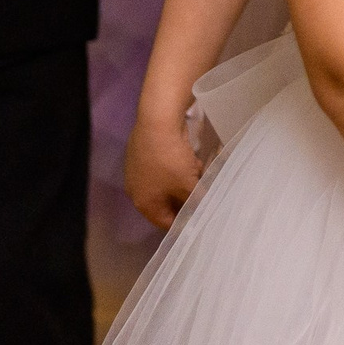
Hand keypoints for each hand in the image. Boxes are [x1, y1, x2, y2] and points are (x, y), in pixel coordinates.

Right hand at [124, 107, 205, 229]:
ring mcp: (140, 171)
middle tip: (205, 194)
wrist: (157, 121)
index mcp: (144, 203)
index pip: (165, 222)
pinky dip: (181, 167)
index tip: (201, 219)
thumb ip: (196, 202)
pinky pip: (167, 168)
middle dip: (188, 198)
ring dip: (187, 181)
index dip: (184, 223)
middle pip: (167, 202)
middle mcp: (138, 189)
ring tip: (201, 173)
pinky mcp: (146, 154)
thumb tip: (203, 211)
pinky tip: (193, 160)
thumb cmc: (170, 160)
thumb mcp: (187, 185)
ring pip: (169, 184)